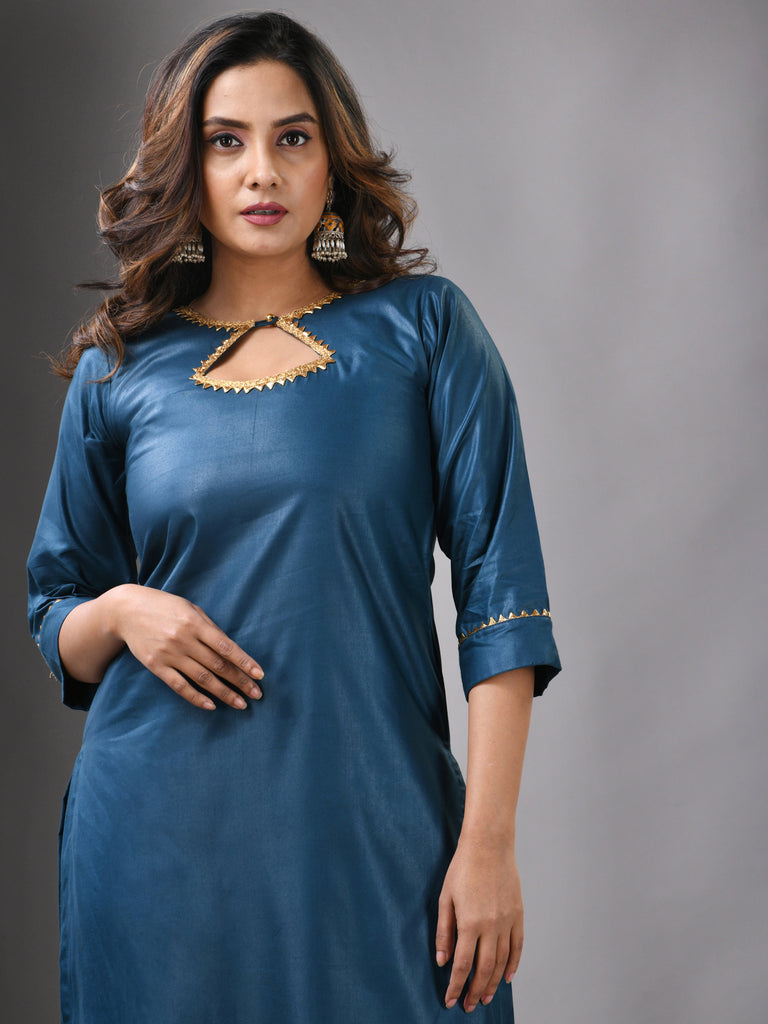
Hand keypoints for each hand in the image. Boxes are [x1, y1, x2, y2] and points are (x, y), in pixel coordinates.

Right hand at [111, 584, 263, 710]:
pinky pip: (180, 686)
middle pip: (218, 665)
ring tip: (240, 704)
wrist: (126, 610)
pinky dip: (196, 697)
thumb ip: (209, 627)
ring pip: (202, 679)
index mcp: (195, 623)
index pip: (226, 647)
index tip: (260, 675)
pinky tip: (211, 705)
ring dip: (224, 693)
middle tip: (257, 694)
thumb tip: (230, 650)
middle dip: (240, 681)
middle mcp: (184, 640)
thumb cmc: (164, 607)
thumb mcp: (190, 609)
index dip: (245, 662)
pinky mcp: (156, 666)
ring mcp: (169, 654)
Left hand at [435, 832, 522, 1012]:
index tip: (450, 1000)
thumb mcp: (445, 898)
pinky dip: (513, 965)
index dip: (455, 985)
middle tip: (469, 1005)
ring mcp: (507, 921)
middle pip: (483, 969)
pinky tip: (507, 977)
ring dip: (493, 983)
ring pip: (502, 962)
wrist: (489, 845)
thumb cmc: (463, 868)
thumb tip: (441, 960)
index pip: (461, 964)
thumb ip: (444, 931)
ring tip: (484, 996)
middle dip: (474, 990)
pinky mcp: (518, 914)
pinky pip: (518, 946)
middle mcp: (490, 926)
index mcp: (469, 922)